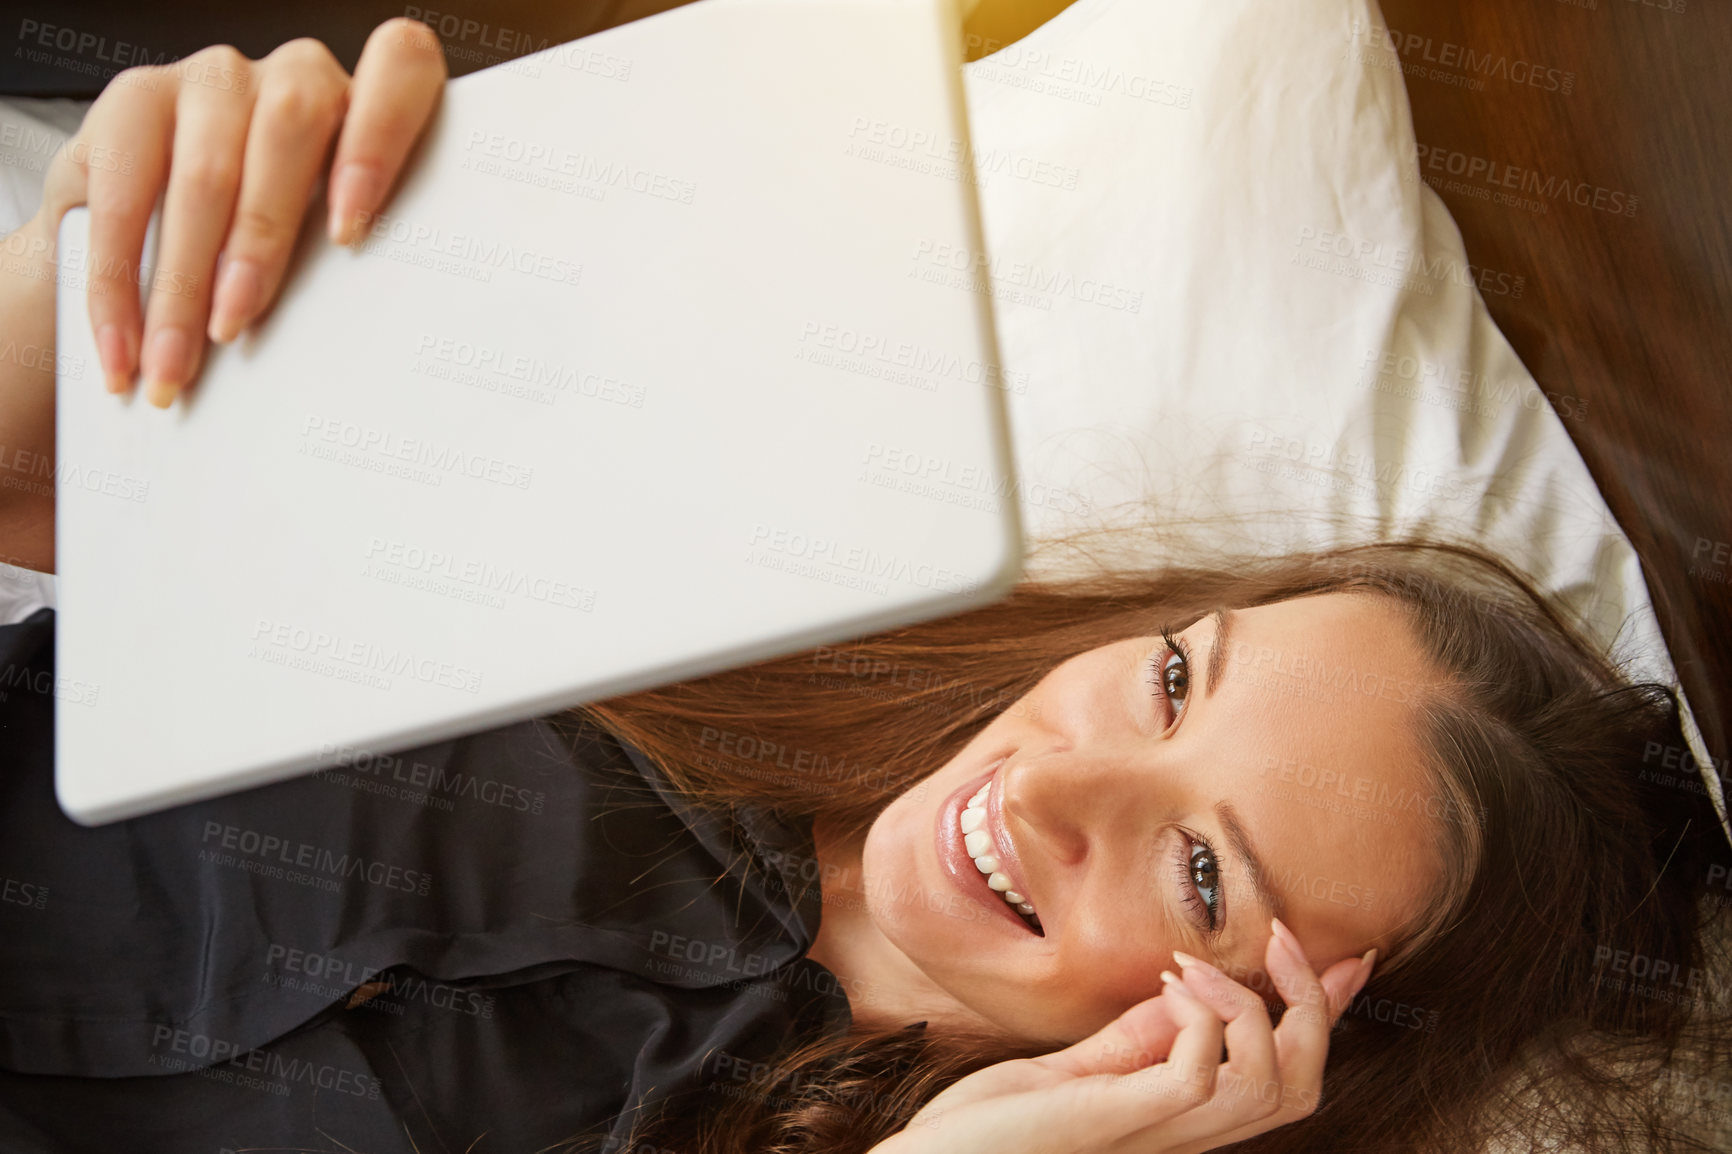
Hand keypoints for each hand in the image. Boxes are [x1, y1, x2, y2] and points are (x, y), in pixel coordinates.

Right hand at [33, 17, 447, 407]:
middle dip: (258, 243)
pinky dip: (118, 282)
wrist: (171, 231)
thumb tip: (361, 360)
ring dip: (183, 282)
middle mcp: (297, 75)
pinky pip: (122, 191)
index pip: (400, 67)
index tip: (350, 231)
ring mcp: (215, 79)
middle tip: (233, 329)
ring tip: (174, 362)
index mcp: (370, 103)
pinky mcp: (134, 96)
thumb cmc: (282, 249)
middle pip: (291, 129)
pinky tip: (122, 343)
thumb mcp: (330, 251)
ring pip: (207, 173)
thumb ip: (352, 266)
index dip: (380, 139)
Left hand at [869, 919, 1375, 1153]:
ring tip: (1200, 963)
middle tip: (1277, 935)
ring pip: (1270, 1086)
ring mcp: (1158, 1133)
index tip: (1353, 954)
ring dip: (1251, 1006)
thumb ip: (1145, 1037)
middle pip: (1303, 1084)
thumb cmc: (1004, 1123)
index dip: (1329, 1014)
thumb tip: (1196, 988)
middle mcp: (1188, 1134)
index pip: (1286, 1073)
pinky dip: (1203, 1023)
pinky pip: (1200, 1079)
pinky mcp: (1120, 1122)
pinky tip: (1172, 987)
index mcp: (1186, 1118)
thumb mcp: (1087, 1066)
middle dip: (1311, 1001)